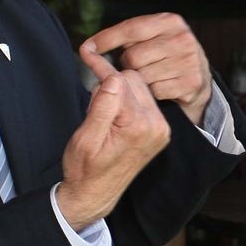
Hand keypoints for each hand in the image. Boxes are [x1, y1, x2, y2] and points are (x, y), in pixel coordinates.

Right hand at [55, 52, 171, 227]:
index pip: (121, 81)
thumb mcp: (85, 138)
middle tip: (92, 100)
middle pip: (133, 79)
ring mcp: (160, 127)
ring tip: (102, 112)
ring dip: (118, 90)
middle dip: (110, 83)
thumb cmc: (85, 169)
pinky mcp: (158, 129)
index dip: (100, 67)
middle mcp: (156, 125)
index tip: (86, 52)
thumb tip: (112, 78)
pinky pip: (143, 99)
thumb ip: (102, 107)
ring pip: (138, 86)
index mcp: (139, 126)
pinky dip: (126, 99)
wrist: (96, 193)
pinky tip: (113, 114)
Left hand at [84, 13, 211, 125]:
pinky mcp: (190, 83)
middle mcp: (181, 38)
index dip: (106, 39)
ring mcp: (188, 61)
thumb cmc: (166, 59)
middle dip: (127, 66)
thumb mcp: (153, 39)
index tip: (87, 48)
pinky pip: (154, 92)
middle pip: (132, 56)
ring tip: (148, 79)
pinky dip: (151, 94)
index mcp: (170, 21)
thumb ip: (127, 38)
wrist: (199, 82)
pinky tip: (159, 90)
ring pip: (141, 76)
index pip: (130, 29)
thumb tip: (89, 47)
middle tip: (135, 69)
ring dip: (138, 82)